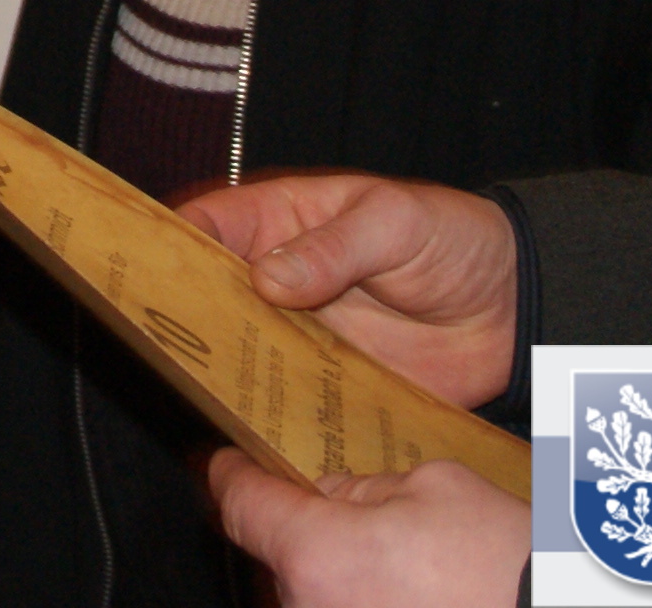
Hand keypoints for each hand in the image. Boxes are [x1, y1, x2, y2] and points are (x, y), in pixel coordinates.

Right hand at [182, 171, 519, 409]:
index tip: (139, 267)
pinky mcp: (329, 382)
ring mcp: (301, 333)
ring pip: (240, 352)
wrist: (512, 307)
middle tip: (152, 337)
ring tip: (192, 391)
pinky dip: (269, 414)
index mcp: (284, 221)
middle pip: (210, 295)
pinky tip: (253, 431)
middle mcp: (279, 280)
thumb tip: (265, 277)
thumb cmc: (452, 238)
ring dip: (219, 371)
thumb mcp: (393, 223)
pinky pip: (287, 399)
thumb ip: (333, 247)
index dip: (170, 241)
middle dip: (180, 314)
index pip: (210, 224)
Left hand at [207, 449, 526, 607]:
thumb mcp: (438, 488)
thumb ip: (368, 488)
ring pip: (310, 596)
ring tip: (401, 568)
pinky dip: (361, 600)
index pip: (243, 506)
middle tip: (352, 520)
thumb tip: (334, 495)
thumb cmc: (509, 569)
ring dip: (337, 578)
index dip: (229, 476)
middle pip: (278, 558)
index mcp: (318, 554)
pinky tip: (408, 592)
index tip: (222, 464)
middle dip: (305, 534)